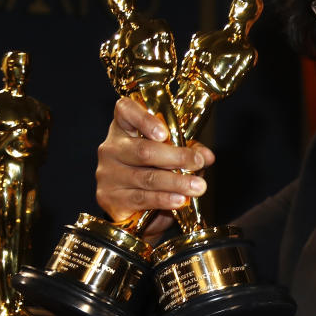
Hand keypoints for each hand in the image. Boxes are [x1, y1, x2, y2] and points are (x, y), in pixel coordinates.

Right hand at [95, 97, 214, 239]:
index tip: (164, 133)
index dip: (144, 119)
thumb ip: (187, 149)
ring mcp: (109, 174)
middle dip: (176, 157)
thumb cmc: (150, 169)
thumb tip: (206, 156)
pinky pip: (142, 198)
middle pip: (143, 150)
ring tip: (197, 186)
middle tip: (197, 162)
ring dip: (176, 182)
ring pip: (146, 177)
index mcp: (123, 127)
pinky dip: (164, 199)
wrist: (129, 204)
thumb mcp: (168, 153)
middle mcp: (111, 148)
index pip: (125, 111)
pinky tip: (179, 200)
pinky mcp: (111, 198)